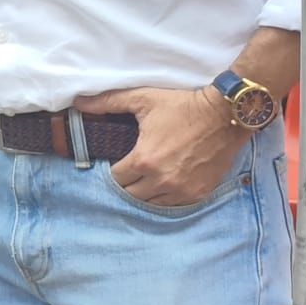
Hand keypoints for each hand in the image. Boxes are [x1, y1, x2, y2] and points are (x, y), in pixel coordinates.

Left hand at [79, 85, 244, 206]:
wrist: (226, 115)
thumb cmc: (182, 106)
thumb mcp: (142, 99)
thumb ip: (107, 102)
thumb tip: (79, 103)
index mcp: (144, 160)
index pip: (116, 179)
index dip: (113, 171)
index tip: (116, 163)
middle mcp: (162, 181)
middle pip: (131, 195)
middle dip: (127, 184)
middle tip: (129, 171)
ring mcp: (182, 190)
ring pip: (152, 204)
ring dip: (145, 193)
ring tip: (146, 179)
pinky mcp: (199, 193)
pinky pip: (174, 205)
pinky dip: (166, 198)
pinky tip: (163, 185)